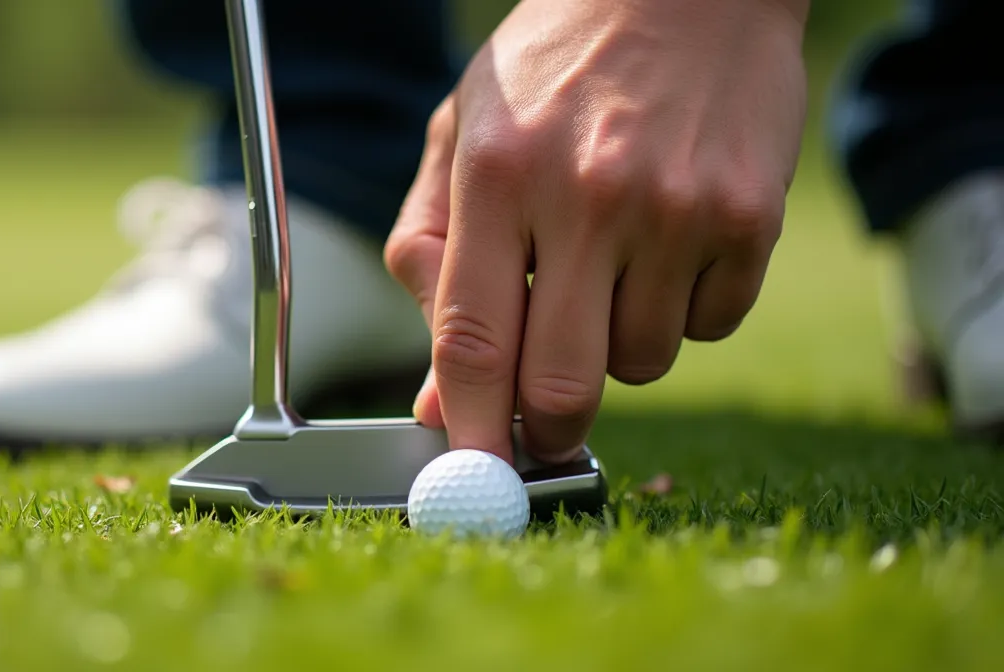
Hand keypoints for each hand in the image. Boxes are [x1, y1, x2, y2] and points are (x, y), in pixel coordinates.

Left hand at [385, 0, 809, 463]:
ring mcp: (678, 209)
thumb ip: (432, 262)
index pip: (472, 338)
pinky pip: (708, 327)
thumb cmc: (554, 70)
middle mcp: (589, 195)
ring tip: (611, 263)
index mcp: (498, 173)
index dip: (468, 425)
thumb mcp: (462, 137)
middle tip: (543, 426)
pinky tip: (670, 240)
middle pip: (561, 383)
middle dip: (546, 427)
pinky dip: (683, 309)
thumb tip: (436, 397)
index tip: (470, 478)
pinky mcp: (750, 218)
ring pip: (641, 363)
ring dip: (616, 345)